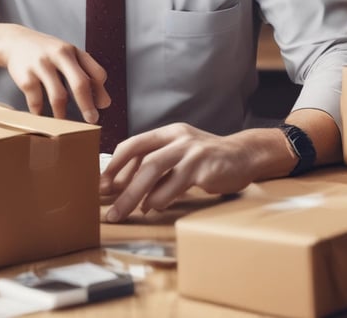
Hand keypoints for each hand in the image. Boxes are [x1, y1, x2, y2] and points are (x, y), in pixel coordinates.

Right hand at [0, 24, 110, 123]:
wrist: (14, 41)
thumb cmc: (47, 53)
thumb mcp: (69, 56)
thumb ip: (88, 75)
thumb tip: (105, 103)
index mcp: (73, 51)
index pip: (96, 72)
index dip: (101, 91)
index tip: (101, 106)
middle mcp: (59, 55)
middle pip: (80, 83)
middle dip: (87, 106)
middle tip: (92, 120)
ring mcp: (41, 65)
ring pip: (58, 96)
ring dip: (63, 115)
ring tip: (65, 124)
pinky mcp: (25, 77)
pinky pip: (36, 102)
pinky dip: (41, 113)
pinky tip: (42, 117)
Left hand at [99, 123, 289, 222]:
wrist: (245, 156)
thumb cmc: (207, 159)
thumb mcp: (180, 156)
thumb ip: (158, 168)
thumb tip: (129, 192)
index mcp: (169, 133)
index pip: (133, 145)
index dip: (114, 165)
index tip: (101, 186)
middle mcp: (178, 138)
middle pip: (142, 161)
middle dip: (121, 187)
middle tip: (108, 209)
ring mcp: (192, 151)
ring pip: (154, 171)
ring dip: (135, 195)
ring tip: (123, 212)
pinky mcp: (204, 167)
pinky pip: (176, 185)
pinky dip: (161, 199)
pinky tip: (153, 208)